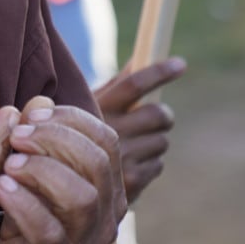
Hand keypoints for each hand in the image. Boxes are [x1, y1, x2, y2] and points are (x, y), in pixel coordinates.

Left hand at [0, 98, 126, 243]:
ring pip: (81, 198)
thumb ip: (32, 134)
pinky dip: (23, 204)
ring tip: (9, 165)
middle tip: (17, 137)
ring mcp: (84, 242)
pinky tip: (2, 188)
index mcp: (108, 187)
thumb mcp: (27, 168)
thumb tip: (38, 100)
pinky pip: (48, 232)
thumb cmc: (21, 212)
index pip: (107, 140)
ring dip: (41, 170)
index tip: (32, 114)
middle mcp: (106, 215)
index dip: (71, 119)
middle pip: (97, 163)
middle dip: (54, 139)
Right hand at [94, 57, 185, 202]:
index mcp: (95, 108)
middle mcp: (106, 131)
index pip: (133, 84)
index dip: (159, 72)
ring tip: (136, 146)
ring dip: (154, 141)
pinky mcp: (130, 182)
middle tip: (159, 117)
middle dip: (163, 115)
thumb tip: (140, 57)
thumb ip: (116, 85)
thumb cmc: (80, 138)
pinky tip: (132, 166)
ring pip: (161, 141)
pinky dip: (150, 163)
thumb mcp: (90, 108)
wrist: (64, 186)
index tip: (180, 64)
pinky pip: (158, 164)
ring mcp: (119, 158)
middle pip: (157, 114)